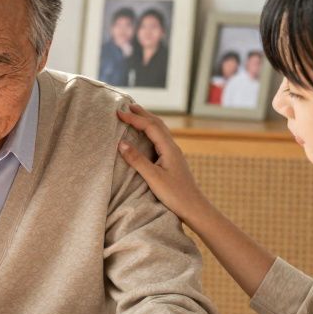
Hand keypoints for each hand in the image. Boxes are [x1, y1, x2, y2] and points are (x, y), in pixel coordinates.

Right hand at [116, 104, 211, 225]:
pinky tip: (146, 136)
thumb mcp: (153, 178)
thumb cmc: (175, 195)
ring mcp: (174, 153)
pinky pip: (161, 139)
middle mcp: (173, 147)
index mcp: (169, 148)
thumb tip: (121, 143)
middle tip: (127, 105)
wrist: (194, 207)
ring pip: (160, 130)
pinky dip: (151, 131)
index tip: (118, 113)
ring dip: (148, 120)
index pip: (149, 126)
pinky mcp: (172, 160)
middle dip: (142, 113)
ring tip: (136, 115)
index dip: (133, 118)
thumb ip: (137, 159)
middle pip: (157, 123)